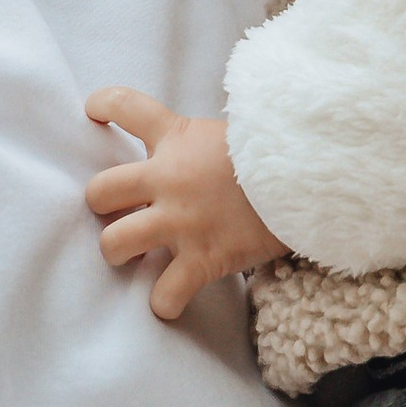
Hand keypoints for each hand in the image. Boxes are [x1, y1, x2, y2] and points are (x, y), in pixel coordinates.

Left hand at [84, 89, 288, 321]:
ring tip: (134, 257)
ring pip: (115, 244)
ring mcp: (182, 221)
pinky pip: (166, 293)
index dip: (104, 104)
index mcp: (177, 137)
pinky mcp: (204, 257)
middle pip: (99, 191)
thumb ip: (202, 142)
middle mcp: (169, 179)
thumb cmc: (277, 152)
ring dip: (118, 253)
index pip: (126, 105)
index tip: (95, 109)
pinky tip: (169, 299)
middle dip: (101, 206)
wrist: (311, 176)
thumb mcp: (234, 131)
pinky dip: (164, 302)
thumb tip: (199, 153)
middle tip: (119, 212)